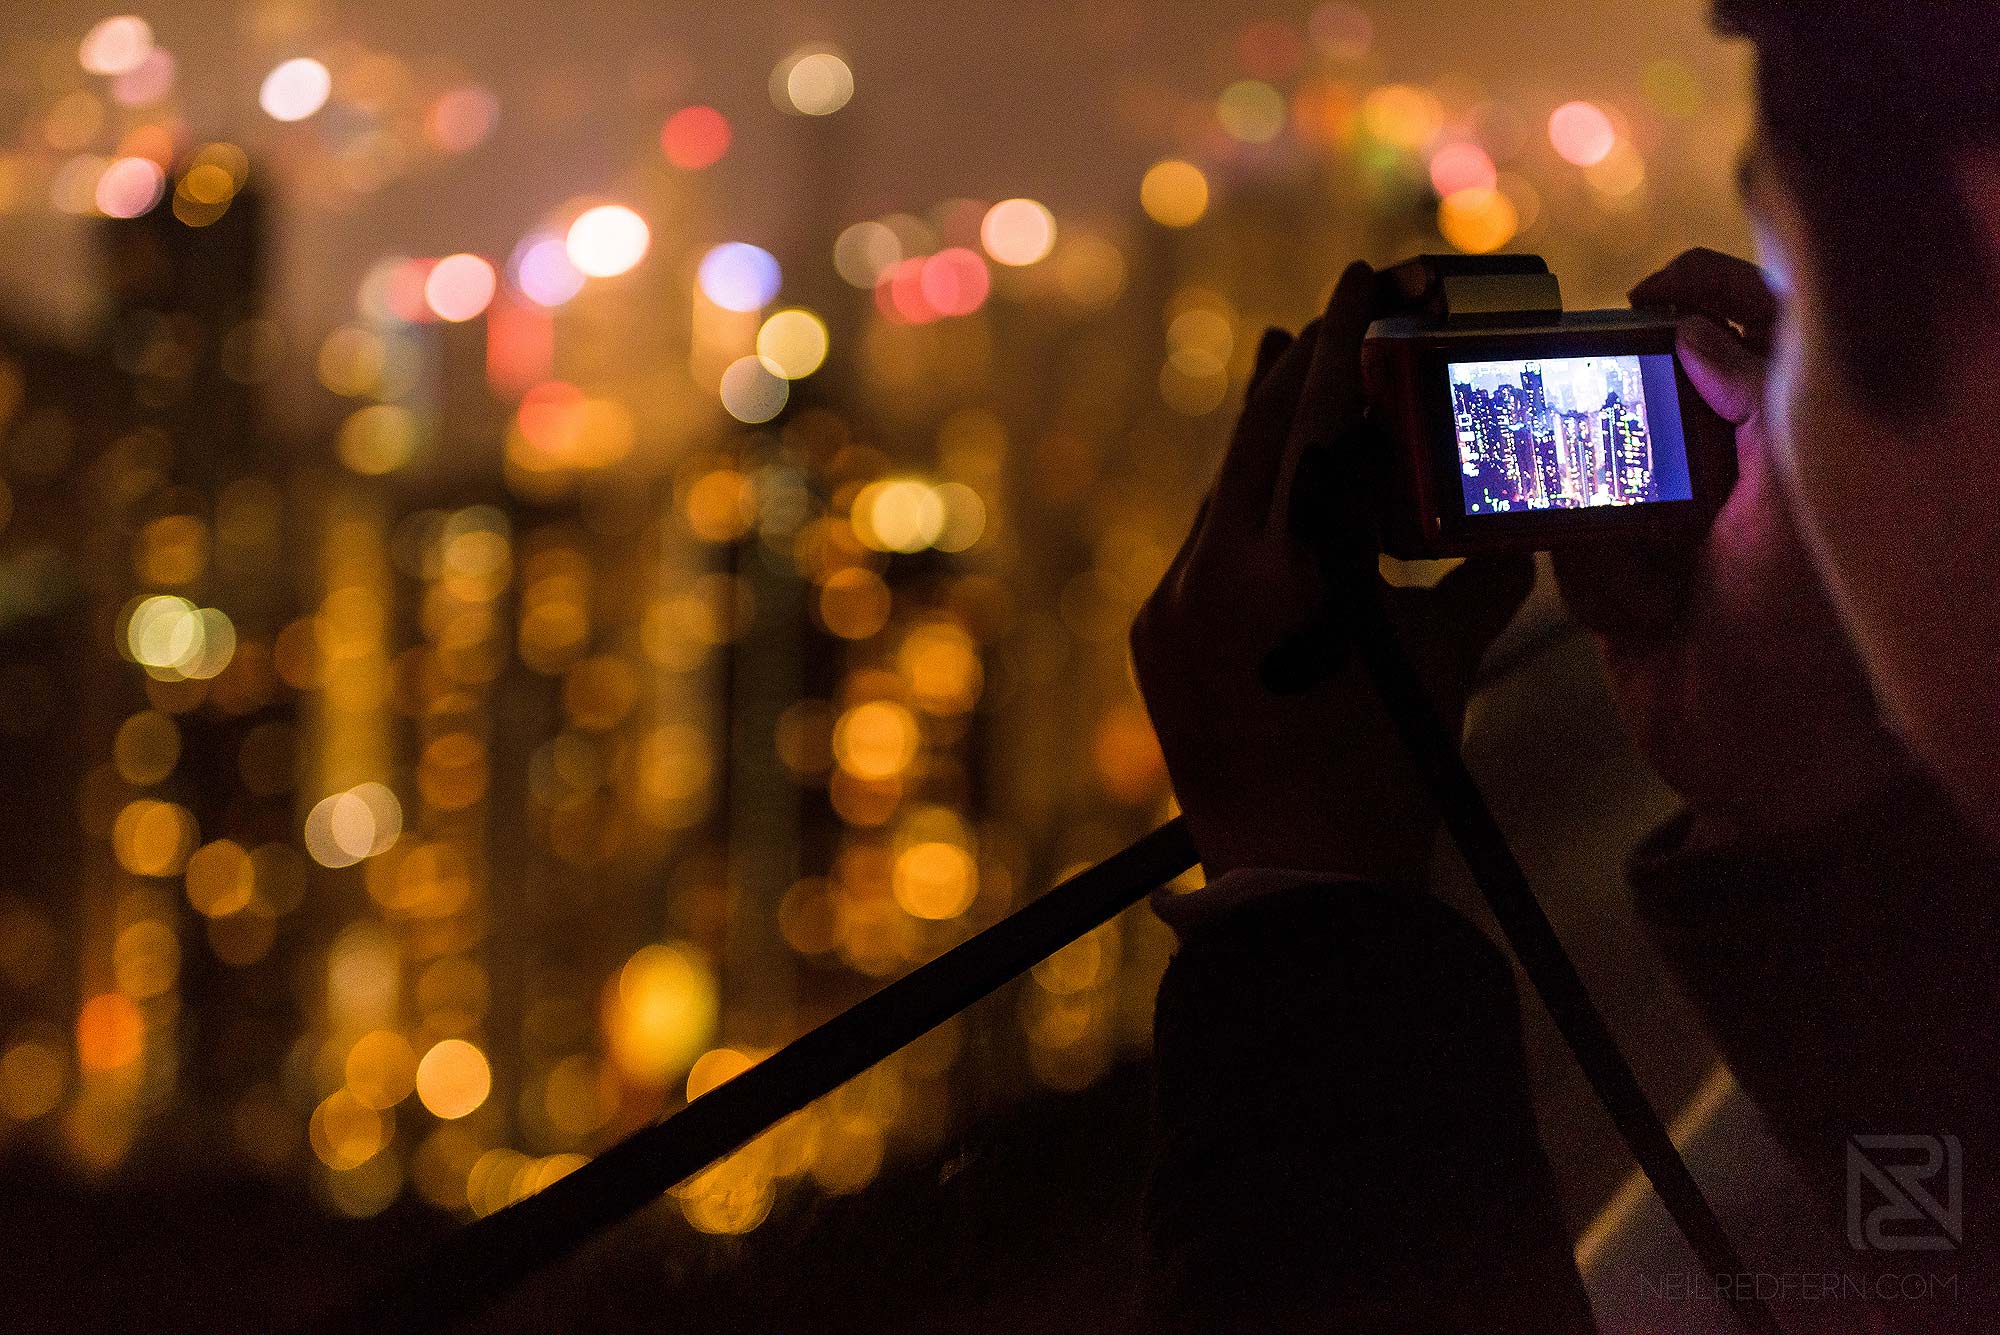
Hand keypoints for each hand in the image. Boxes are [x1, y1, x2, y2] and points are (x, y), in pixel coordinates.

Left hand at [1130, 262, 1530, 884]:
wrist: (1301, 882)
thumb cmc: (1390, 772)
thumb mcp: (1442, 659)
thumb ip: (1474, 576)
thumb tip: (1510, 522)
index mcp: (1275, 573)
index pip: (1308, 427)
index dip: (1341, 345)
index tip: (1361, 277)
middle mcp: (1202, 577)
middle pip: (1251, 445)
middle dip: (1296, 377)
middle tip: (1330, 315)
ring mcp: (1167, 609)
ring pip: (1223, 496)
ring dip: (1267, 444)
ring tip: (1296, 382)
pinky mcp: (1155, 639)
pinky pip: (1205, 549)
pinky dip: (1246, 511)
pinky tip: (1273, 493)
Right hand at [1551, 248, 1914, 846]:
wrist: (1764, 757)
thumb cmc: (1810, 628)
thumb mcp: (1799, 492)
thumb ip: (1758, 388)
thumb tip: (1696, 326)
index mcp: (1797, 431)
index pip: (1753, 317)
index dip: (1699, 286)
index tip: (1646, 293)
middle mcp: (1733, 463)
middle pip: (1646, 386)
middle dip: (1620, 426)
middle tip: (1614, 451)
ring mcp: (1670, 520)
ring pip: (1590, 466)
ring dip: (1608, 532)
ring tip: (1657, 589)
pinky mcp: (1616, 575)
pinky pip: (1562, 544)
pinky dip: (1593, 583)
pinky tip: (1643, 622)